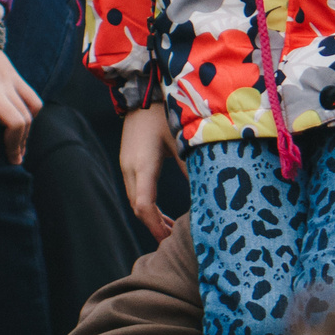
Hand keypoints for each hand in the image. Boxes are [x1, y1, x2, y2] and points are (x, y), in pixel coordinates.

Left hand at [0, 30, 41, 168]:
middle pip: (15, 122)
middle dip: (14, 147)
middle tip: (9, 162)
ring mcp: (6, 82)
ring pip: (26, 114)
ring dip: (25, 136)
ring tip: (18, 152)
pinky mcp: (14, 76)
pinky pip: (33, 99)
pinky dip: (32, 115)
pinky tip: (25, 126)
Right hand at [118, 105, 180, 241]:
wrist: (142, 94)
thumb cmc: (165, 114)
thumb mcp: (182, 139)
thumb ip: (192, 166)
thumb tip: (208, 192)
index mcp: (144, 164)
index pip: (144, 205)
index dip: (156, 226)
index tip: (171, 239)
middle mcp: (130, 168)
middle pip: (138, 208)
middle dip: (154, 227)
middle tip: (175, 240)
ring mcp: (126, 166)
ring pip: (135, 202)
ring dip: (151, 217)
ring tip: (171, 229)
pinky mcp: (128, 163)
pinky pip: (135, 192)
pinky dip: (147, 206)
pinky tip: (161, 212)